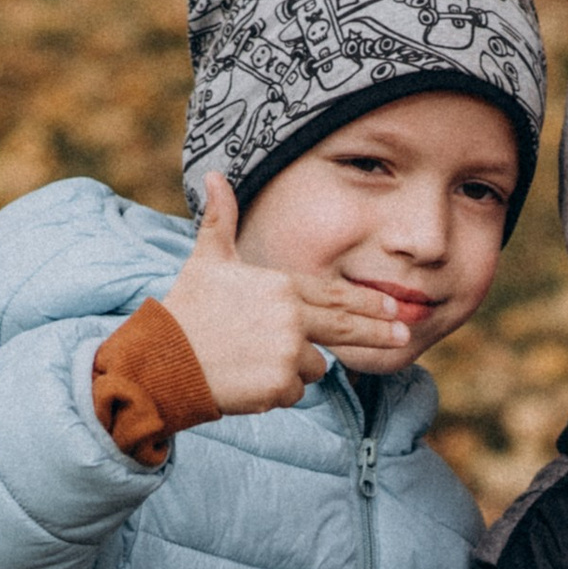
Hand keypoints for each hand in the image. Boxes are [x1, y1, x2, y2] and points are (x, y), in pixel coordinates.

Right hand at [159, 172, 415, 414]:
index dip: (367, 304)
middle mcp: (291, 318)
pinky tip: (248, 382)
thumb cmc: (186, 309)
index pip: (335, 296)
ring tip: (253, 360)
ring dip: (293, 369)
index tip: (392, 309)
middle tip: (404, 337)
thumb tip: (214, 175)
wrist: (163, 360)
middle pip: (345, 328)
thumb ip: (220, 220)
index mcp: (281, 286)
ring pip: (313, 368)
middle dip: (379, 332)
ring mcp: (287, 353)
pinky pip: (293, 393)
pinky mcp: (279, 386)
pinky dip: (276, 393)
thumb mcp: (206, 260)